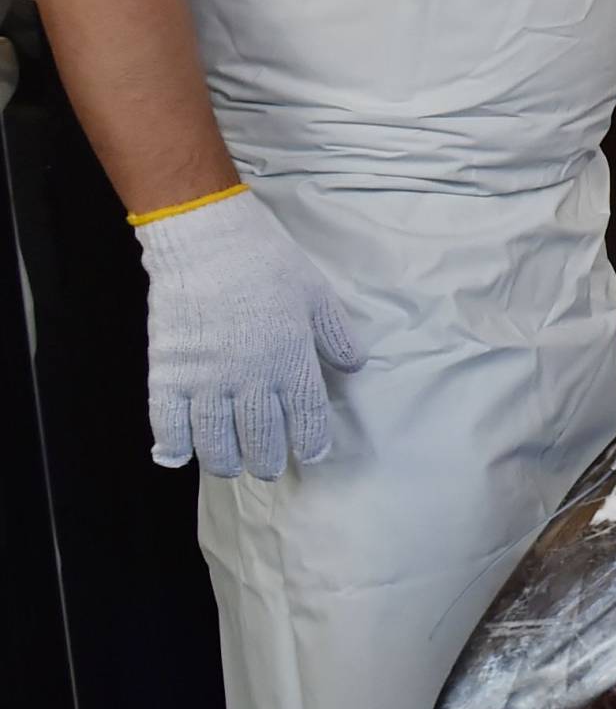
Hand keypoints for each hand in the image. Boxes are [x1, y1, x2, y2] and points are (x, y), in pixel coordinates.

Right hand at [136, 187, 364, 478]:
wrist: (208, 242)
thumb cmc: (268, 264)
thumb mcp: (317, 296)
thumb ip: (336, 336)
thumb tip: (354, 366)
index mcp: (291, 361)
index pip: (306, 418)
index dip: (311, 442)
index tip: (312, 454)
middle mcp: (250, 378)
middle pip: (260, 439)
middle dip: (267, 460)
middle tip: (268, 466)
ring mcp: (205, 378)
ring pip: (215, 441)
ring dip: (225, 461)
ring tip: (232, 466)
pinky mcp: (168, 371)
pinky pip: (167, 422)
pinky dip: (173, 445)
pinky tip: (179, 457)